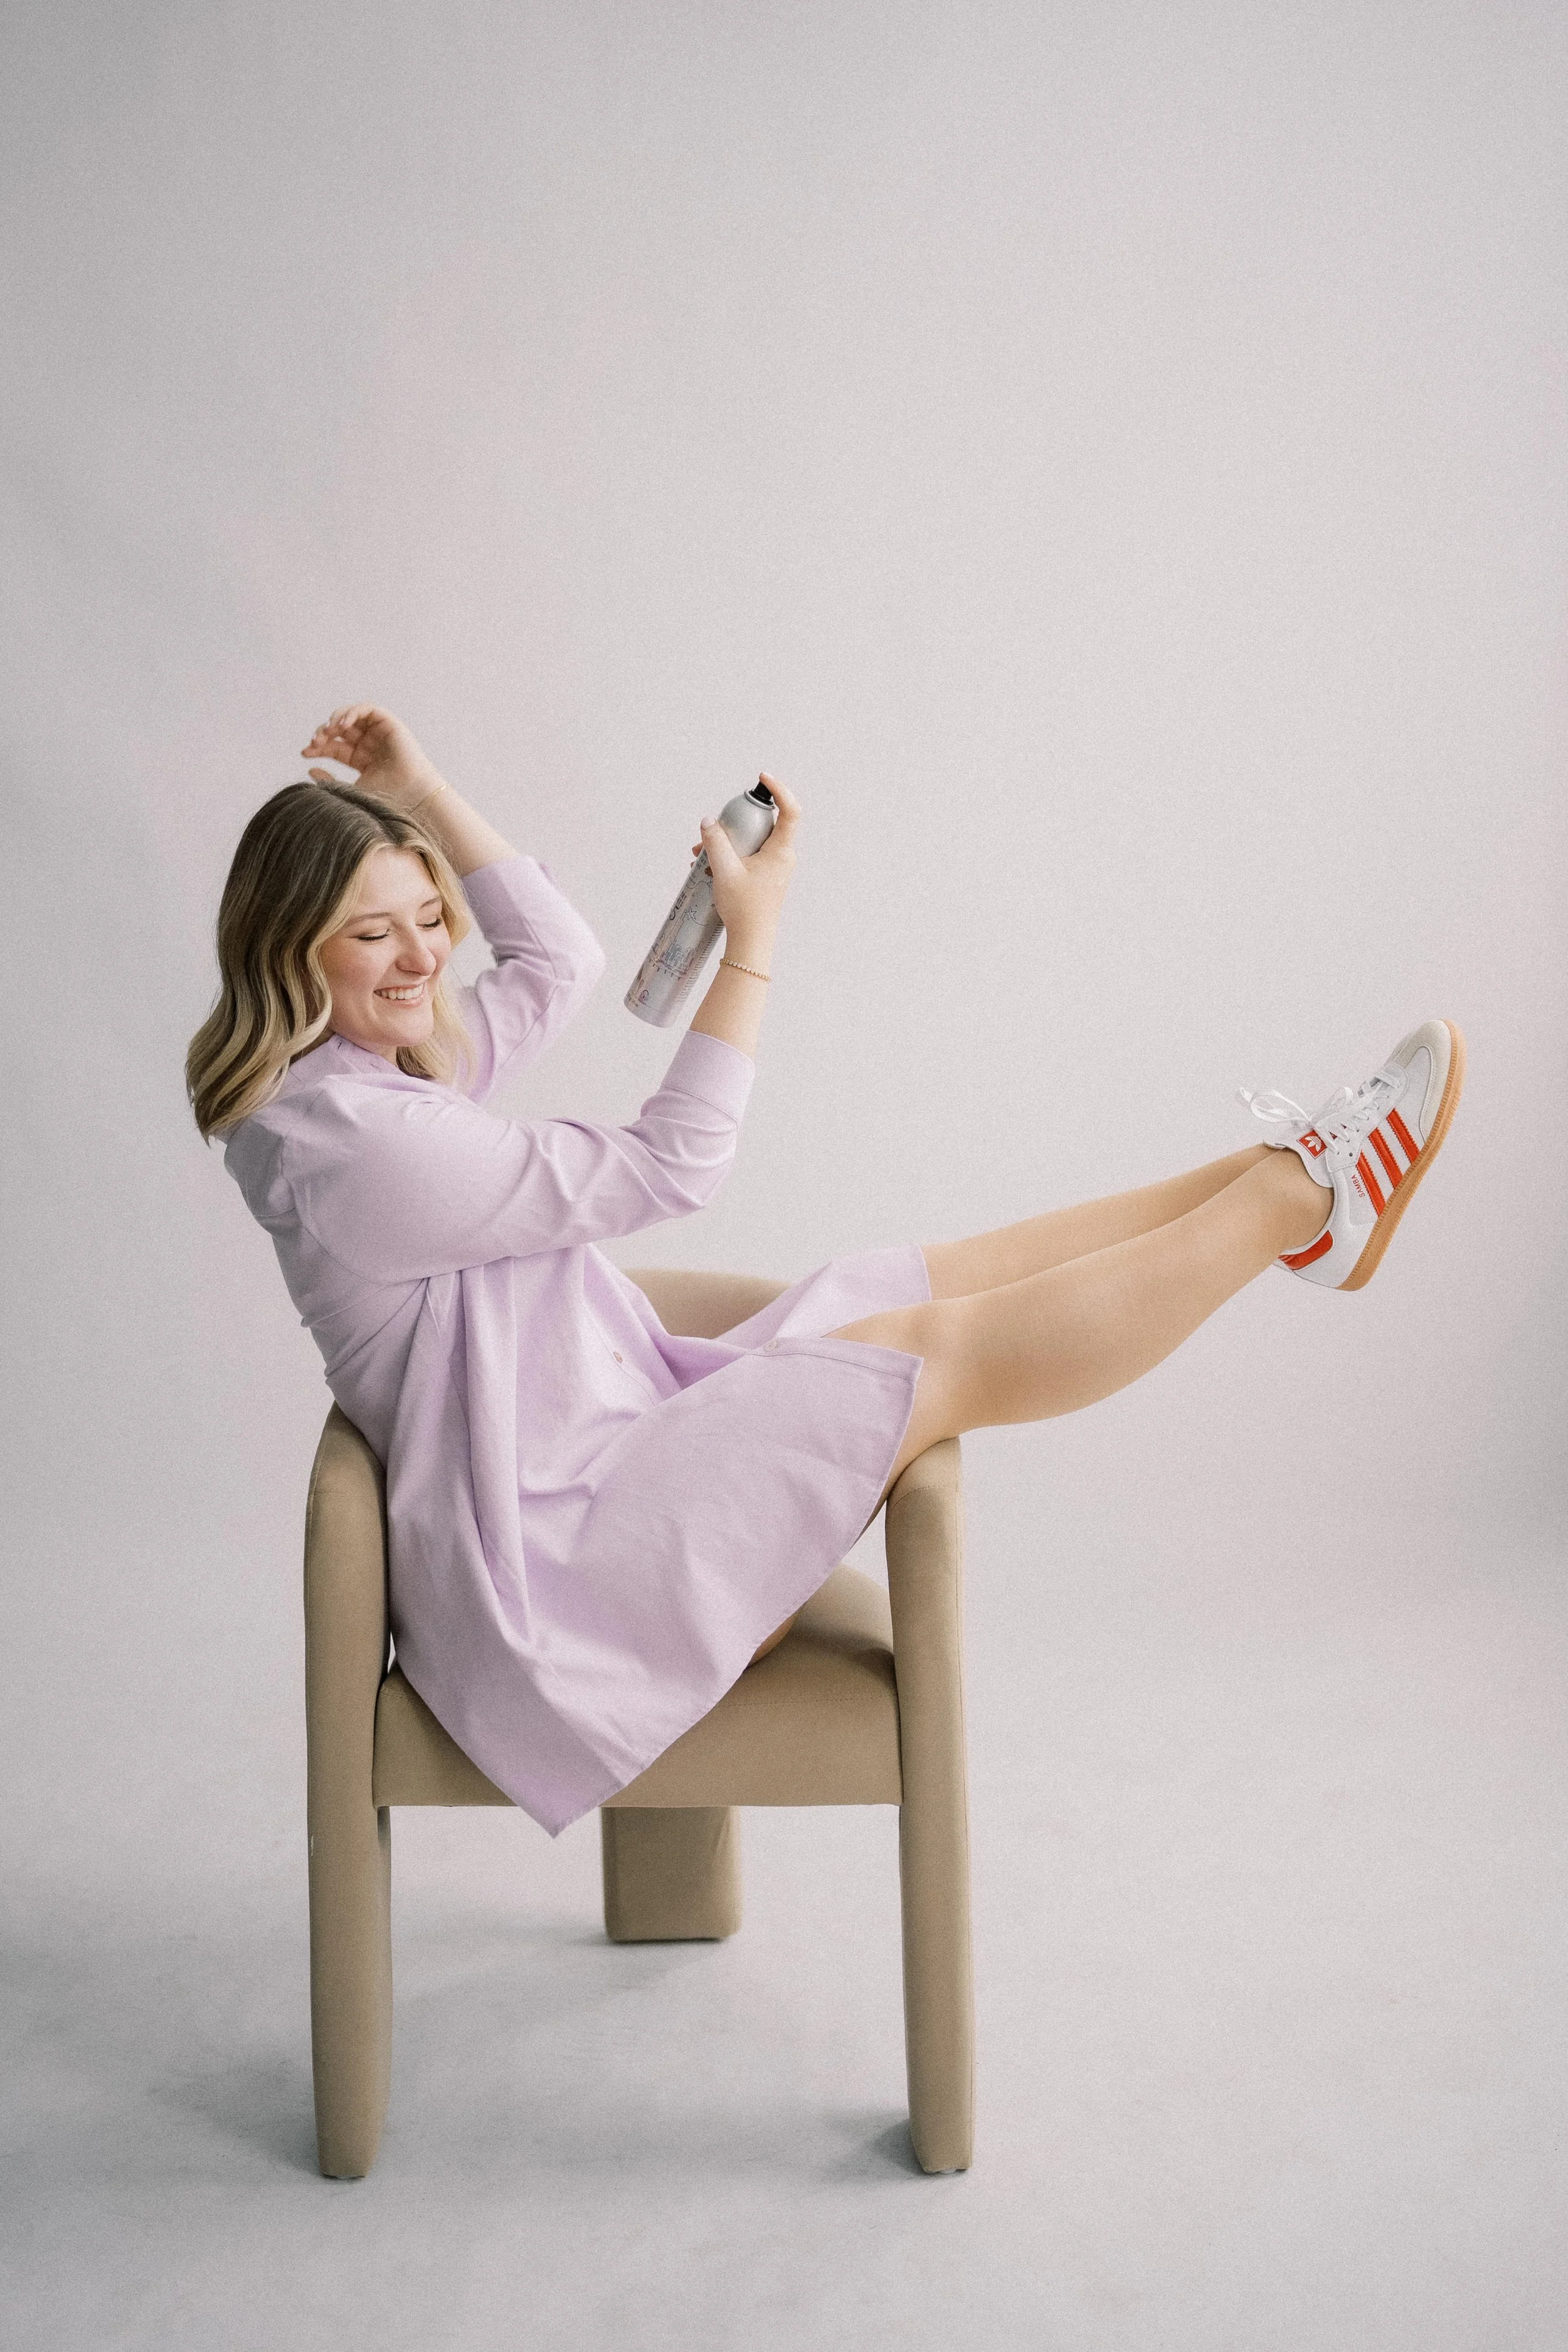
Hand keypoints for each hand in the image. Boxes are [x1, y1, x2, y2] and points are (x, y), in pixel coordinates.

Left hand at [301, 705, 445, 814]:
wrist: (410, 795)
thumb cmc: (384, 798)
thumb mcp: (348, 791)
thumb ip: (328, 780)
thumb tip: (309, 767)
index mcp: (361, 760)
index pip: (334, 747)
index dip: (318, 748)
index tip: (306, 753)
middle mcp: (370, 745)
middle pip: (339, 731)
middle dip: (324, 733)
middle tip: (315, 741)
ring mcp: (379, 734)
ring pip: (351, 716)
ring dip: (335, 720)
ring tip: (327, 731)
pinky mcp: (390, 724)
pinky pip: (367, 709)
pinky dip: (352, 712)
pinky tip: (343, 724)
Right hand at [696, 774, 800, 953]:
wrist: (751, 941)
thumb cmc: (743, 908)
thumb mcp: (724, 870)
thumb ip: (715, 842)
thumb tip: (708, 821)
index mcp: (781, 851)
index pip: (791, 811)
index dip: (780, 790)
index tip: (762, 778)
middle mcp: (783, 857)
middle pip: (764, 824)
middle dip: (736, 823)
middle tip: (714, 830)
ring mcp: (776, 868)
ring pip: (753, 842)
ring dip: (728, 843)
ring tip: (701, 855)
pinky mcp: (766, 877)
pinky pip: (750, 856)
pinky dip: (731, 856)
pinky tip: (709, 866)